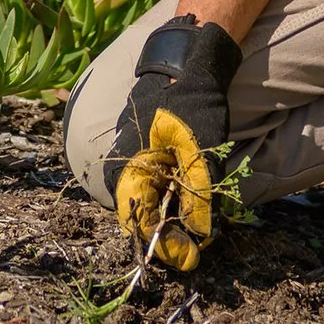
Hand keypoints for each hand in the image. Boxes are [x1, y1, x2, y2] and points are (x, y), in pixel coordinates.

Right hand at [103, 14, 242, 269]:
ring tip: (195, 227)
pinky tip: (189, 198)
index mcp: (129, 170)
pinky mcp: (143, 151)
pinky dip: (170, 195)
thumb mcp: (200, 154)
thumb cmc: (191, 105)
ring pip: (148, 200)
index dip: (165, 244)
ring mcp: (131, 158)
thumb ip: (199, 196)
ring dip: (170, 215)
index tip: (189, 260)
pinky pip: (154, 183)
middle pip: (142, 214)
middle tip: (195, 246)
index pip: (140, 222)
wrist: (186, 63)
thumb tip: (201, 234)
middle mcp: (123, 167)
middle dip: (168, 233)